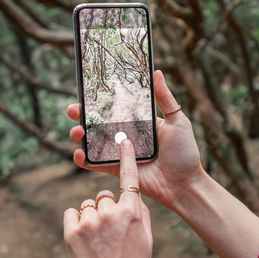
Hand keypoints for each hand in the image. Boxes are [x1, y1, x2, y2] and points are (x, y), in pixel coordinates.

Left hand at [63, 138, 153, 257]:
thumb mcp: (147, 242)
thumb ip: (140, 216)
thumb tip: (134, 199)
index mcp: (132, 213)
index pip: (129, 178)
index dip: (126, 157)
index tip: (123, 140)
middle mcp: (110, 213)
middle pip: (104, 196)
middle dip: (107, 209)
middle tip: (110, 234)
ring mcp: (89, 221)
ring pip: (88, 205)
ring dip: (92, 217)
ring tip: (98, 242)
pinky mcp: (71, 231)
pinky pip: (72, 213)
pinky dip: (77, 221)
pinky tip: (84, 239)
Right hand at [67, 70, 204, 212]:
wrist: (184, 184)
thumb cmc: (184, 153)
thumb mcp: (177, 121)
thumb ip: (165, 99)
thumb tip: (156, 73)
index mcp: (138, 122)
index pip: (114, 108)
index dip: (98, 101)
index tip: (85, 92)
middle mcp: (126, 136)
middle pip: (97, 123)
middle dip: (82, 116)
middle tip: (73, 111)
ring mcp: (119, 153)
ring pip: (92, 142)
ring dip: (79, 136)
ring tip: (78, 132)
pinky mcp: (116, 170)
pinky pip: (95, 165)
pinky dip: (83, 160)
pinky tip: (79, 153)